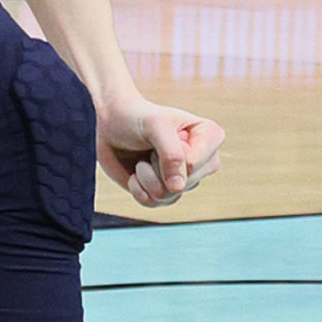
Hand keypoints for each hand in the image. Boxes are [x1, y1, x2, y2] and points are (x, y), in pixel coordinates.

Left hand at [96, 93, 223, 207]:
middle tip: (151, 146)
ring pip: (168, 195)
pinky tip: (136, 172)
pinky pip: (153, 203)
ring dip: (145, 177)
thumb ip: (171, 154)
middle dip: (157, 167)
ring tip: (143, 158)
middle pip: (183, 183)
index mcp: (210, 136)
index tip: (164, 134)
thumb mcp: (155, 125)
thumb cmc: (137, 117)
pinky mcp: (166, 193)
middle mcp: (203, 160)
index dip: (169, 154)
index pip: (193, 163)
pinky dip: (138, 188)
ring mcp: (185, 179)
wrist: (112, 125)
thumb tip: (178, 188)